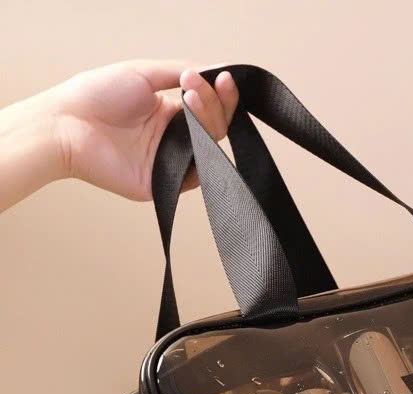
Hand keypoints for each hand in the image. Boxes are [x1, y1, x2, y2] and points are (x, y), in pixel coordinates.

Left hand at [50, 60, 238, 199]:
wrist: (67, 124)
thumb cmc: (95, 96)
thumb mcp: (143, 73)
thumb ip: (179, 71)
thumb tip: (214, 71)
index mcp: (169, 114)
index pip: (208, 108)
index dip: (220, 94)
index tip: (224, 78)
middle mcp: (173, 139)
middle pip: (215, 127)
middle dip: (216, 104)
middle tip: (204, 87)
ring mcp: (170, 163)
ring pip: (210, 149)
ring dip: (209, 121)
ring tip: (192, 99)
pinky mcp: (164, 184)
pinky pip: (196, 174)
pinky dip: (201, 153)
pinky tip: (192, 130)